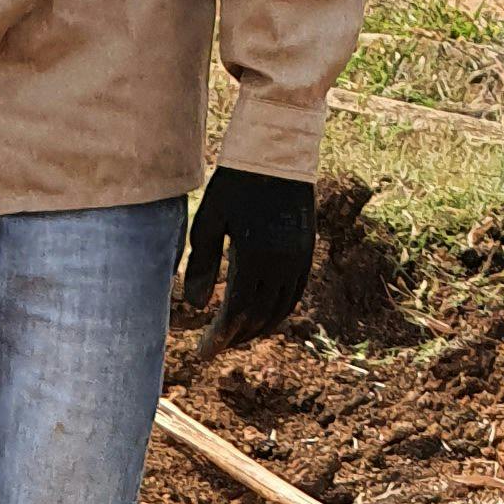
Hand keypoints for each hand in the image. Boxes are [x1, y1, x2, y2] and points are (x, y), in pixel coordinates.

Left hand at [179, 168, 318, 344]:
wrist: (278, 149)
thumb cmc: (235, 181)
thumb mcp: (209, 219)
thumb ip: (202, 264)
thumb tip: (197, 307)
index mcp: (255, 256)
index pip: (237, 312)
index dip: (219, 337)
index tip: (202, 354)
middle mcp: (282, 263)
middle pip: (258, 317)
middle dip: (235, 338)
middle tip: (214, 348)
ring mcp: (299, 258)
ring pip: (279, 310)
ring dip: (256, 329)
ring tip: (234, 338)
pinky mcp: (307, 250)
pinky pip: (294, 294)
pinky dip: (276, 313)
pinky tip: (260, 318)